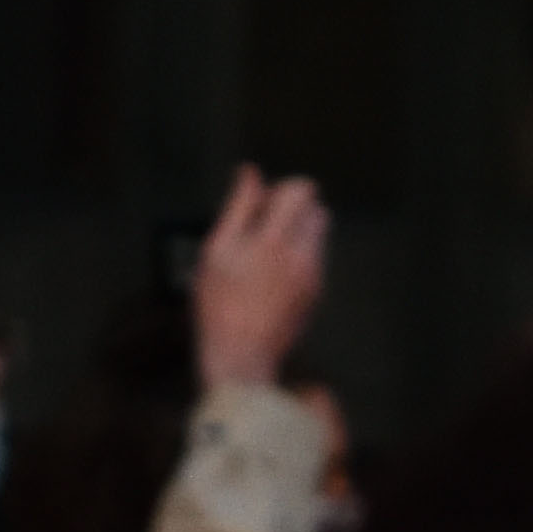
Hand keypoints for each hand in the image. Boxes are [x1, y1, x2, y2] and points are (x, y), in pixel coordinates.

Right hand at [191, 164, 328, 392]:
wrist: (240, 358)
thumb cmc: (219, 307)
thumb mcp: (215, 252)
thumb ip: (237, 207)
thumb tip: (250, 173)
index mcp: (274, 238)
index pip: (299, 189)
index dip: (278, 191)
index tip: (258, 208)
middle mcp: (300, 252)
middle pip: (314, 207)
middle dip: (292, 211)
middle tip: (262, 231)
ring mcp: (312, 274)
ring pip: (318, 233)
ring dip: (297, 233)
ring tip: (268, 256)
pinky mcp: (314, 293)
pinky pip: (315, 260)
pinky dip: (299, 259)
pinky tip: (273, 279)